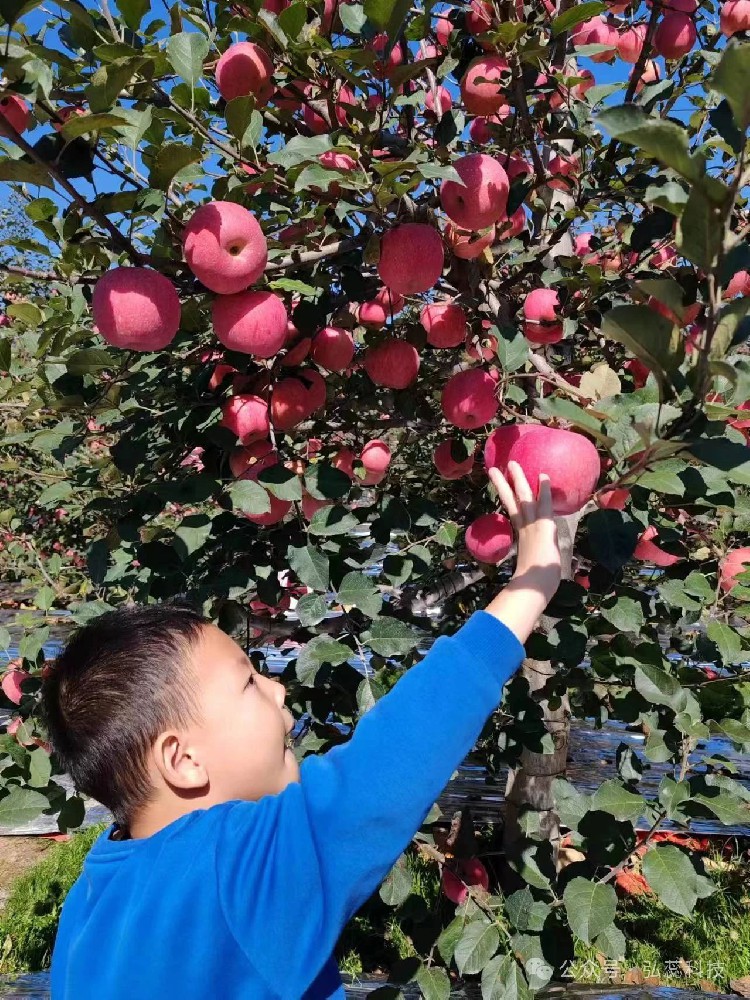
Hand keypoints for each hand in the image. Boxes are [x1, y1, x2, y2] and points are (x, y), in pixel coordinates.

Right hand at [483, 461, 561, 643]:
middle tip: (497, 468)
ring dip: (520, 480)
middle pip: (513, 502)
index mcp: (523, 538)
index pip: (515, 513)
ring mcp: (532, 528)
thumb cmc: (533, 586)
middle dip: (506, 485)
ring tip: (513, 464)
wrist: (534, 589)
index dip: (511, 498)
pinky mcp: (542, 529)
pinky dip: (544, 491)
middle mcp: (525, 530)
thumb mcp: (531, 574)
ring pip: (525, 499)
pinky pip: (543, 505)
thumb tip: (518, 584)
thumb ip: (526, 573)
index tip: (506, 486)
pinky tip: (544, 476)